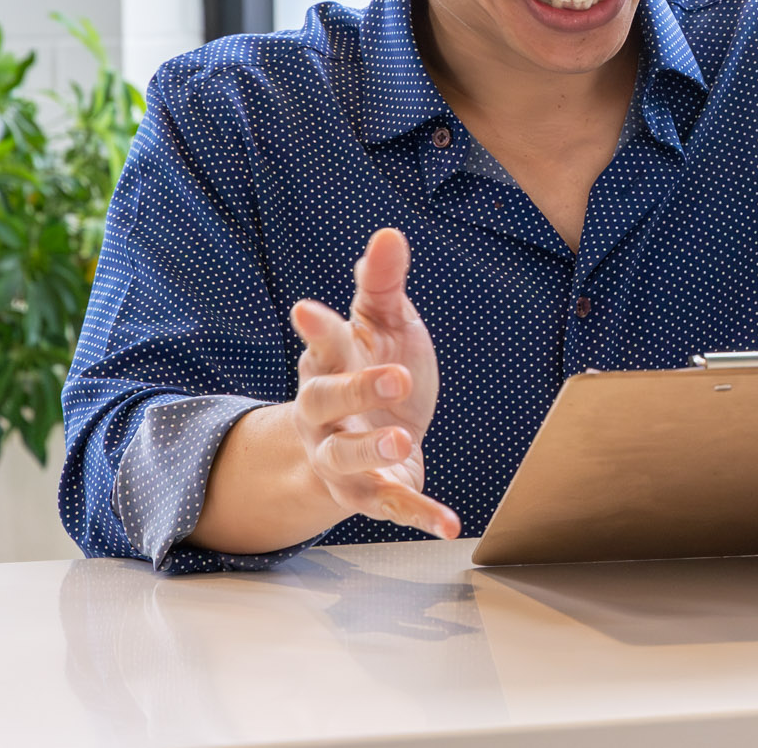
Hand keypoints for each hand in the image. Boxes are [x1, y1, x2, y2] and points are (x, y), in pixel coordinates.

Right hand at [288, 227, 459, 539]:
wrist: (361, 442)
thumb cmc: (373, 371)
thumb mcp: (383, 325)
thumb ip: (383, 286)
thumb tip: (388, 235)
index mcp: (328, 364)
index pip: (322, 343)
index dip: (318, 329)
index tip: (310, 310)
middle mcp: (325, 415)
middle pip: (323, 403)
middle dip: (355, 390)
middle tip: (394, 377)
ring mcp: (342, 457)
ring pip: (346, 458)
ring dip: (372, 451)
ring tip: (402, 442)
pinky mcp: (370, 494)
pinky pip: (391, 506)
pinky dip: (419, 514)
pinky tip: (447, 522)